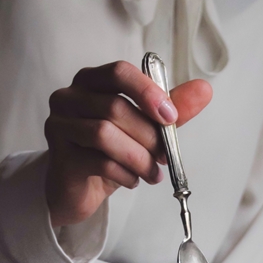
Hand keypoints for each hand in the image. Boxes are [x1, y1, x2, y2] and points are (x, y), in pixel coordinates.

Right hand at [44, 60, 211, 226]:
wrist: (77, 190)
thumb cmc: (109, 153)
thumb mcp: (143, 129)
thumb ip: (170, 108)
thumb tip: (203, 90)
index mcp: (91, 82)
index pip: (119, 72)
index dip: (147, 91)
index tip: (171, 116)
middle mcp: (69, 98)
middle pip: (115, 107)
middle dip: (148, 135)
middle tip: (164, 156)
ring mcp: (59, 126)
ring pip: (104, 134)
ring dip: (138, 157)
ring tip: (151, 173)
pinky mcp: (60, 157)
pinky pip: (98, 162)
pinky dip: (124, 174)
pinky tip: (133, 180)